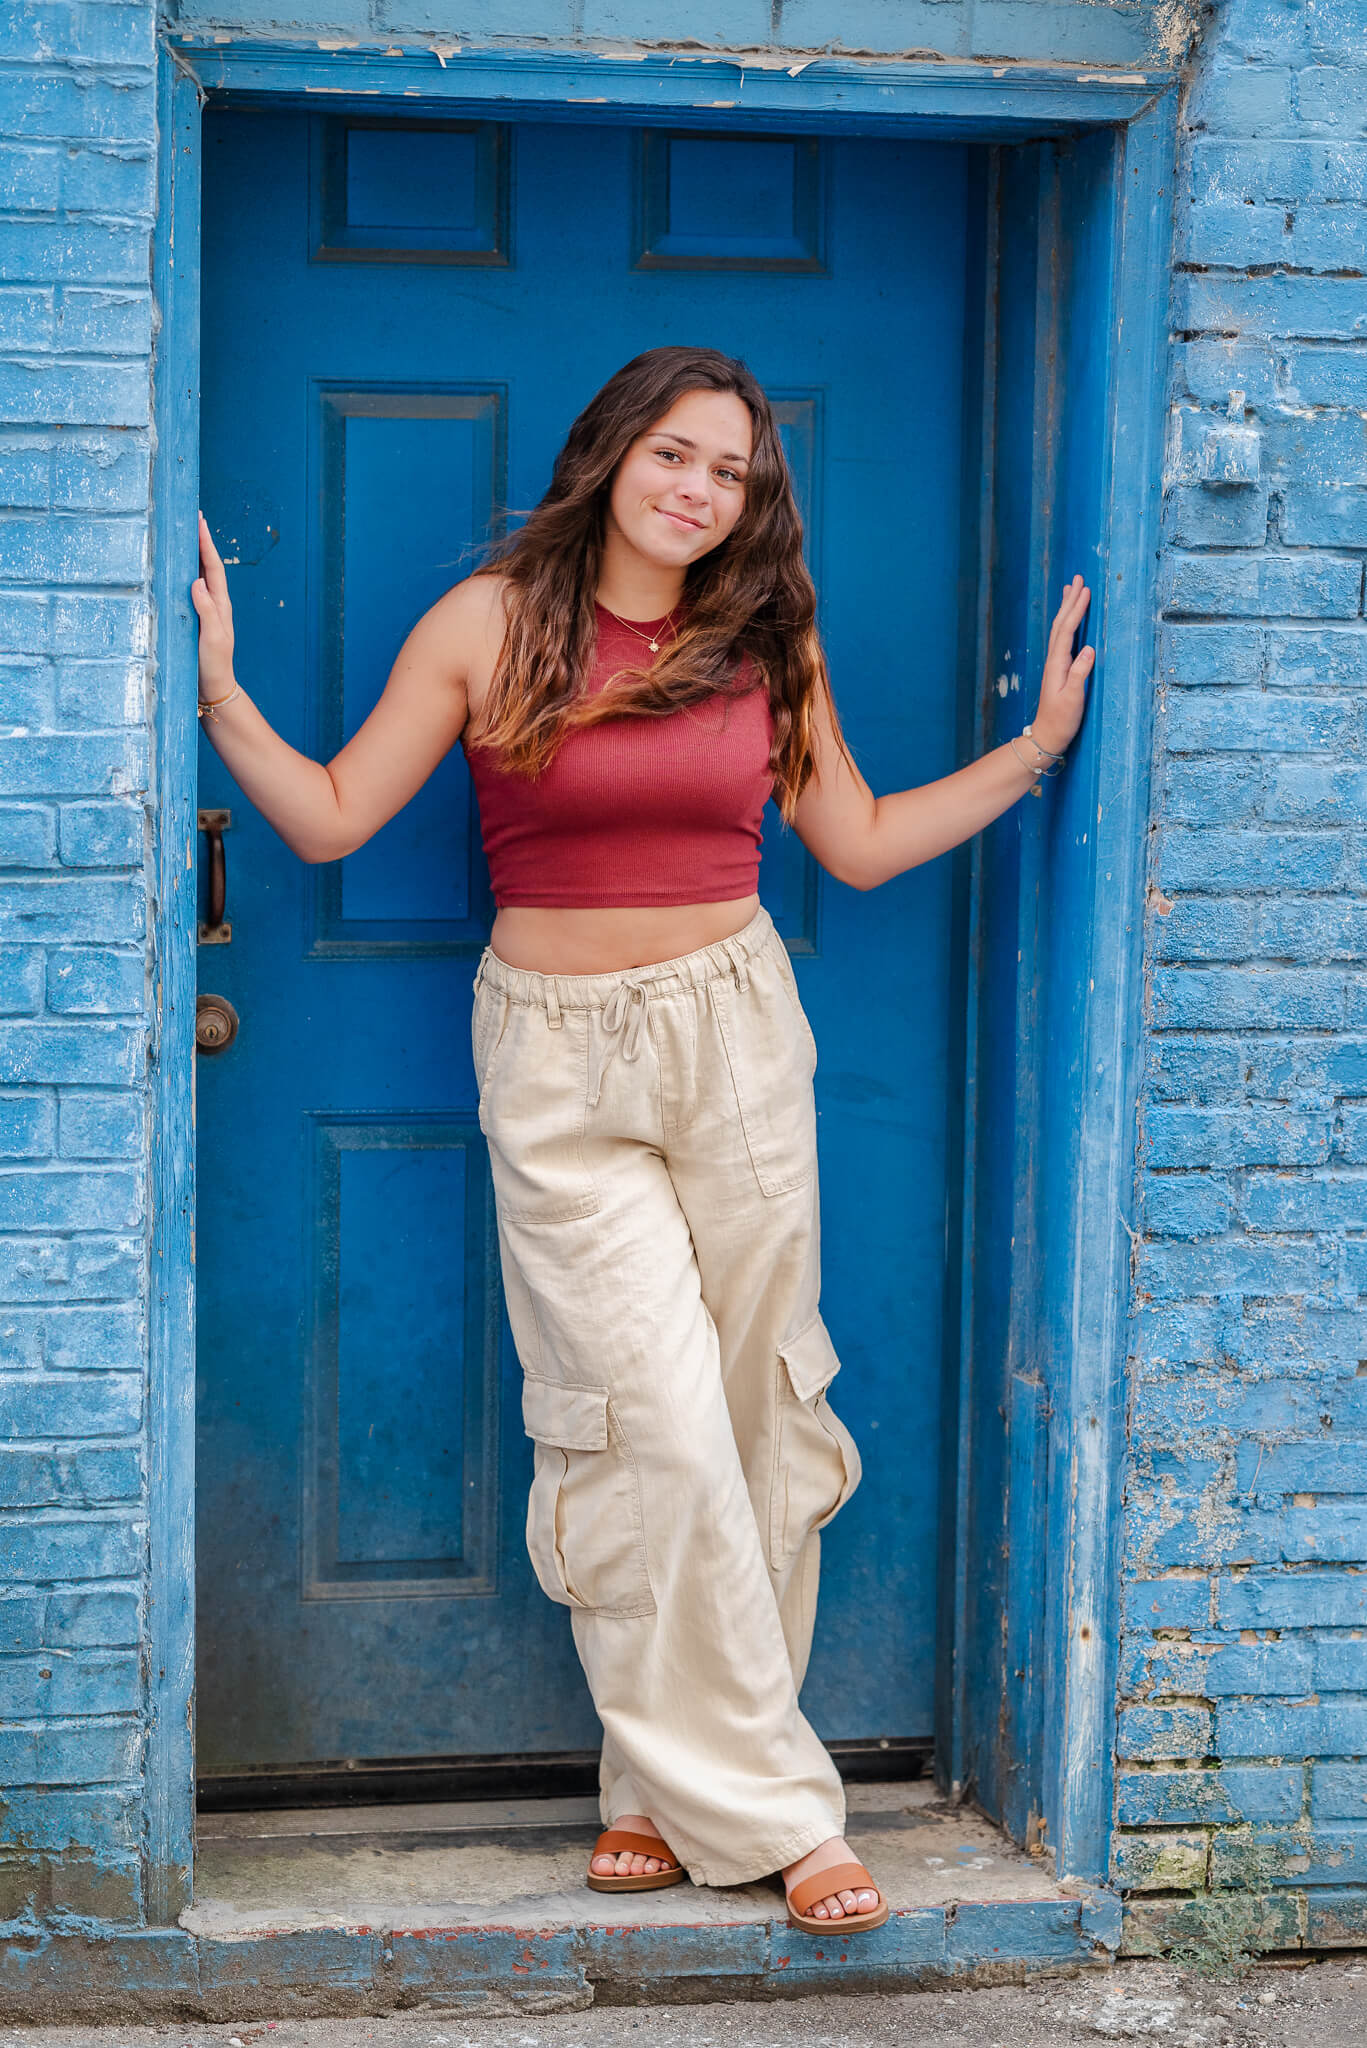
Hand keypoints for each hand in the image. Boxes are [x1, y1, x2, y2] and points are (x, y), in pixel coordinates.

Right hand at [192, 511, 235, 702]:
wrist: (213, 686)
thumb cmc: (214, 663)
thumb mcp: (212, 637)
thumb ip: (206, 610)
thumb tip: (197, 581)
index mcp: (220, 604)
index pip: (213, 568)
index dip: (206, 544)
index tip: (200, 522)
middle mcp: (213, 603)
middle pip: (206, 566)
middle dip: (199, 542)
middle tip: (191, 519)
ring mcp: (203, 610)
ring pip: (196, 576)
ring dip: (190, 556)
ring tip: (182, 535)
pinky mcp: (192, 619)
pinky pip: (186, 591)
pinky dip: (180, 575)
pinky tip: (172, 570)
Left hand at [1029, 574, 1093, 756]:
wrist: (1047, 736)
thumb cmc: (1061, 720)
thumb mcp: (1073, 698)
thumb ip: (1080, 673)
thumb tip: (1089, 649)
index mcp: (1057, 664)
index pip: (1067, 630)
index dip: (1076, 609)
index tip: (1085, 590)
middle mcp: (1054, 660)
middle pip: (1061, 624)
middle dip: (1070, 600)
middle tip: (1077, 578)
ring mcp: (1055, 664)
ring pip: (1060, 629)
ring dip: (1067, 608)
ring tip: (1071, 589)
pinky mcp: (1059, 669)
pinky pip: (1063, 639)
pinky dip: (1067, 623)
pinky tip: (1070, 620)